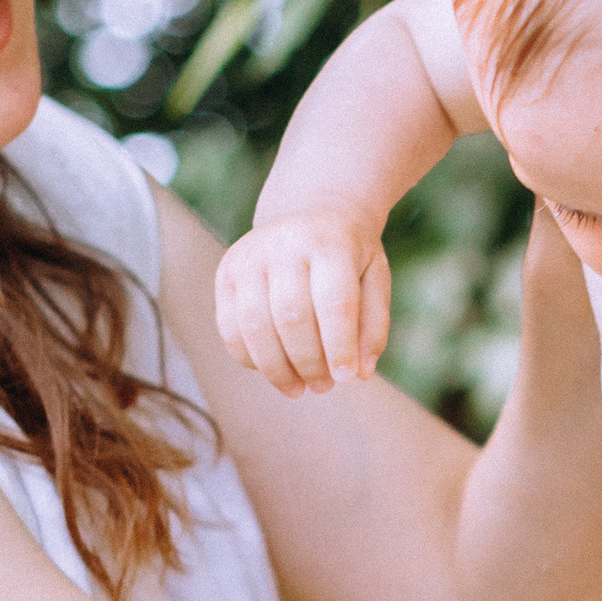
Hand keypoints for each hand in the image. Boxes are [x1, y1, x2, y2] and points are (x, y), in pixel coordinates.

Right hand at [214, 205, 391, 395]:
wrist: (311, 212)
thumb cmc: (349, 256)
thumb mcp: (375, 279)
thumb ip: (373, 325)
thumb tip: (360, 373)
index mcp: (329, 242)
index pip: (334, 303)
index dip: (339, 346)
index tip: (345, 378)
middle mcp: (284, 243)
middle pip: (291, 318)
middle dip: (308, 363)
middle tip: (323, 387)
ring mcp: (249, 256)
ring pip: (255, 326)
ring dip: (276, 369)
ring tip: (298, 388)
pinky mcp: (226, 271)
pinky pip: (230, 327)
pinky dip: (249, 358)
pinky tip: (273, 371)